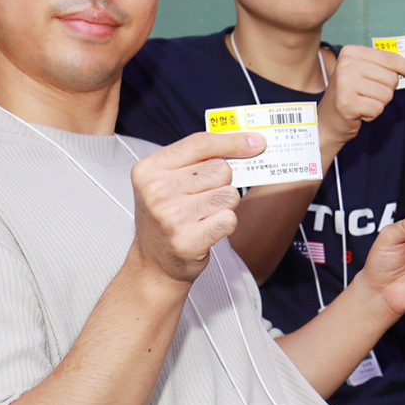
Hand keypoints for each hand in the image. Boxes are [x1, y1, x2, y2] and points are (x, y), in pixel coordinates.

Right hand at [130, 131, 264, 283]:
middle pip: (221, 169)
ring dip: (224, 205)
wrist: (153, 263)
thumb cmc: (166, 216)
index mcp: (149, 169)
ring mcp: (171, 217)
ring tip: (204, 214)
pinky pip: (230, 219)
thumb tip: (247, 142)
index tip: (255, 142)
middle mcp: (156, 191)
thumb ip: (199, 158)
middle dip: (222, 182)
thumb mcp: (168, 180)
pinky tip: (207, 229)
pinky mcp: (188, 241)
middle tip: (203, 198)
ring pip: (229, 194)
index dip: (232, 141)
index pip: (200, 144)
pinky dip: (226, 223)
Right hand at [318, 45, 404, 146]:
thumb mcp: (364, 73)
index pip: (390, 58)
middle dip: (386, 90)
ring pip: (386, 94)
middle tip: (369, 94)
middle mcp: (346, 64)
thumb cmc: (350, 95)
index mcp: (352, 51)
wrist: (328, 119)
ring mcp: (345, 82)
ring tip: (362, 102)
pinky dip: (372, 114)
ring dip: (378, 103)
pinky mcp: (346, 102)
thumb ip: (385, 68)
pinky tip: (359, 111)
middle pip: (391, 78)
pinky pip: (378, 108)